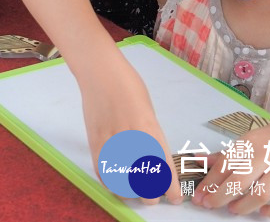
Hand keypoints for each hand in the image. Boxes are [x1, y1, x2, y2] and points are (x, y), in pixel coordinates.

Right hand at [80, 75, 181, 206]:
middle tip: (152, 197)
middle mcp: (131, 136)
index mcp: (149, 128)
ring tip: (134, 194)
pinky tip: (114, 184)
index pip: (162, 165)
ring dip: (128, 191)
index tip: (175, 199)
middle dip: (149, 193)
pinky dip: (108, 180)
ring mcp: (110, 137)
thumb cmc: (127, 85)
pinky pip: (101, 167)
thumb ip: (148, 133)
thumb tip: (150, 155)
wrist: (100, 70)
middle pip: (142, 176)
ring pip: (121, 177)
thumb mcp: (147, 111)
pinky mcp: (94, 137)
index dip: (170, 187)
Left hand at [192, 119, 269, 216]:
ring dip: (243, 206)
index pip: (224, 165)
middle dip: (220, 196)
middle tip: (209, 205)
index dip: (209, 182)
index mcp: (250, 143)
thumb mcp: (250, 140)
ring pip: (261, 194)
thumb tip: (198, 160)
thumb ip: (226, 154)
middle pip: (239, 181)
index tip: (198, 196)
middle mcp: (267, 155)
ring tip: (234, 209)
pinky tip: (263, 212)